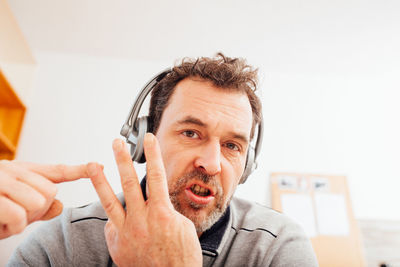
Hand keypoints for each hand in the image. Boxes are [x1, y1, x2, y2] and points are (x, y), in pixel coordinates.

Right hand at [0, 161, 89, 238]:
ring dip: (23, 220)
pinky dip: (13, 226)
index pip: (57, 170)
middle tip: (15, 214)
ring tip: (5, 218)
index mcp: (21, 170)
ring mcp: (1, 181)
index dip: (79, 170)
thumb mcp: (15, 206)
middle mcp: (12, 170)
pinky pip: (19, 216)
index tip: (99, 166)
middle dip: (38, 210)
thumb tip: (60, 206)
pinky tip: (1, 223)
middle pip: (51, 192)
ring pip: (37, 203)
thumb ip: (39, 206)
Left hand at [88, 133, 201, 266]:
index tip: (149, 139)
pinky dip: (114, 215)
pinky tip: (116, 211)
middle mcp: (141, 220)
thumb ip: (165, 210)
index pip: (156, 175)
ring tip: (92, 164)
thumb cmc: (182, 258)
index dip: (153, 154)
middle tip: (117, 143)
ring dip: (100, 181)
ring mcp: (126, 232)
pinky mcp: (116, 244)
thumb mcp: (182, 227)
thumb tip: (155, 203)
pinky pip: (112, 224)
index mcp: (161, 213)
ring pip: (110, 201)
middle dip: (122, 159)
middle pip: (129, 182)